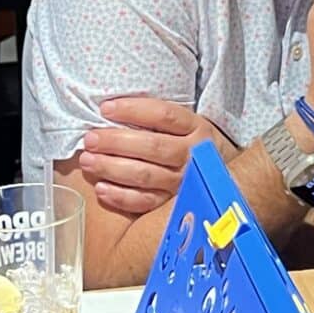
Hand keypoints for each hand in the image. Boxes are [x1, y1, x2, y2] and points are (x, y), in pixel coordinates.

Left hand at [78, 97, 235, 216]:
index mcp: (196, 128)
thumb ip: (158, 119)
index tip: (105, 108)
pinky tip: (101, 189)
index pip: (163, 115)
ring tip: (88, 161)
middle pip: (152, 146)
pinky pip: (146, 202)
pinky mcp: (173, 204)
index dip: (132, 110)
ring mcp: (184, 182)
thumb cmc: (191, 145)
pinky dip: (121, 197)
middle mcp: (192, 155)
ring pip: (146, 175)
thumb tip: (110, 109)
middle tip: (90, 138)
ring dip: (112, 168)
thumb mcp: (187, 125)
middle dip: (116, 141)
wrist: (225, 178)